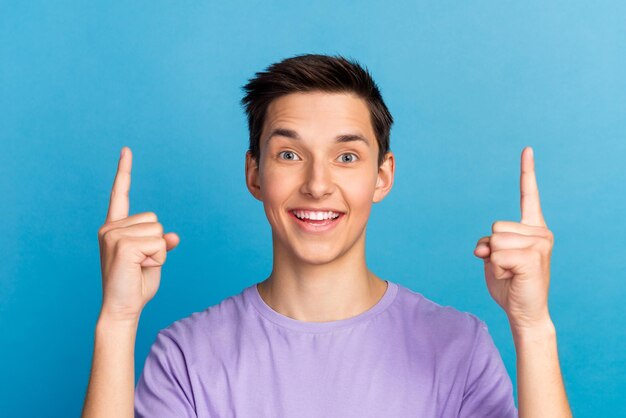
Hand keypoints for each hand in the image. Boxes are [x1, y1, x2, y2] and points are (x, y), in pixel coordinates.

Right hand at [97, 147, 179, 322]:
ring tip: (139, 267)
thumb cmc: (136, 284)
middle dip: (158, 243)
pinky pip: (158, 243)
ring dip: (158, 252)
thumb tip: (173, 236)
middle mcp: (110, 227)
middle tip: (141, 263)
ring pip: (159, 231)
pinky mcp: (122, 244)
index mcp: (115, 226)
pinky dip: (157, 259)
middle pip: (155, 219)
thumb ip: (160, 242)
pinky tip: (139, 268)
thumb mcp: (153, 258)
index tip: (126, 150)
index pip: (120, 193)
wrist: (123, 307)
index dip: (124, 171)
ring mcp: (113, 234)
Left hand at [473, 147, 553, 330]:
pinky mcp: (533, 257)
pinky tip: (512, 277)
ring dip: (495, 260)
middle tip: (507, 267)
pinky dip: (497, 268)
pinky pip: (498, 254)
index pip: (529, 195)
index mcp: (532, 229)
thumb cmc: (510, 284)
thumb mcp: (493, 259)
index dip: (527, 172)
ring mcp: (540, 244)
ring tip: (510, 273)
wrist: (525, 312)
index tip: (527, 149)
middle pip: (495, 227)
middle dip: (492, 249)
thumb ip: (488, 244)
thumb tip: (483, 246)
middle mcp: (540, 232)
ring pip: (495, 240)